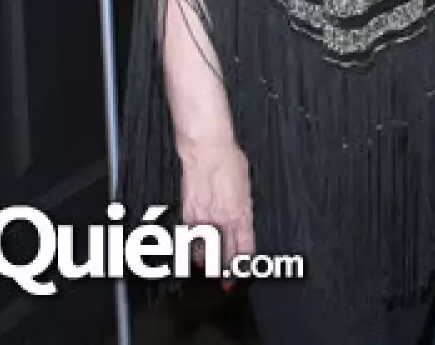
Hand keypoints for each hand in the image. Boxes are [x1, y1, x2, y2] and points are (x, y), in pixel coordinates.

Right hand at [178, 139, 254, 264]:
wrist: (207, 151)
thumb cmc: (230, 162)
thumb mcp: (246, 187)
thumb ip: (243, 207)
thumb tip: (241, 220)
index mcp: (241, 214)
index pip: (244, 247)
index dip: (244, 264)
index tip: (244, 272)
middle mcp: (222, 220)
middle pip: (224, 254)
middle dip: (226, 272)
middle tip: (227, 283)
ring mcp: (204, 219)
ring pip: (206, 250)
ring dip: (208, 264)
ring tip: (210, 271)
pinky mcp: (188, 214)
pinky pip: (191, 239)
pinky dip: (193, 249)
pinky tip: (195, 257)